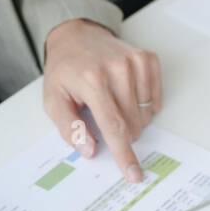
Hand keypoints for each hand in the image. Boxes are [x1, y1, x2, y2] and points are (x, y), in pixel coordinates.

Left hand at [42, 18, 161, 183]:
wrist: (77, 36)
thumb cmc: (65, 71)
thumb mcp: (54, 100)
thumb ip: (69, 127)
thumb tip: (89, 149)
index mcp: (92, 80)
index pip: (113, 126)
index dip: (124, 154)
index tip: (134, 174)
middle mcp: (117, 69)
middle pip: (132, 124)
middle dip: (121, 133)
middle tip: (103, 117)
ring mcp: (135, 62)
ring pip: (145, 114)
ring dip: (132, 118)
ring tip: (113, 102)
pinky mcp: (147, 59)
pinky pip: (155, 99)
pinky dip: (143, 105)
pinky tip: (126, 94)